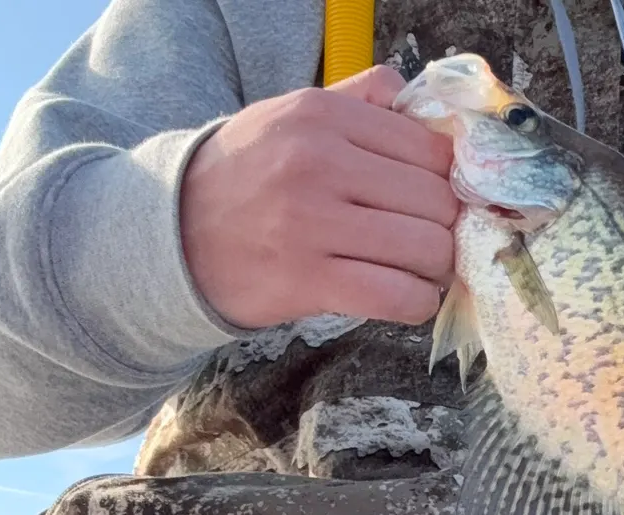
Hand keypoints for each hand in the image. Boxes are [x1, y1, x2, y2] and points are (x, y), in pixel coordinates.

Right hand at [180, 66, 456, 329]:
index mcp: (322, 116)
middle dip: (445, 228)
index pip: (429, 148)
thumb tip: (430, 109)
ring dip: (436, 269)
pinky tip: (408, 297)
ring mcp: (313, 224)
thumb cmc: (249, 177)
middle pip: (436, 201)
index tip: (438, 201)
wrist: (175, 234)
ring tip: (418, 270)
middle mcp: (318, 163)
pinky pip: (398, 296)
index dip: (448, 181)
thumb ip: (363, 102)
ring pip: (426, 249)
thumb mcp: (293, 117)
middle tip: (429, 241)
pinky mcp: (309, 281)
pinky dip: (417, 302)